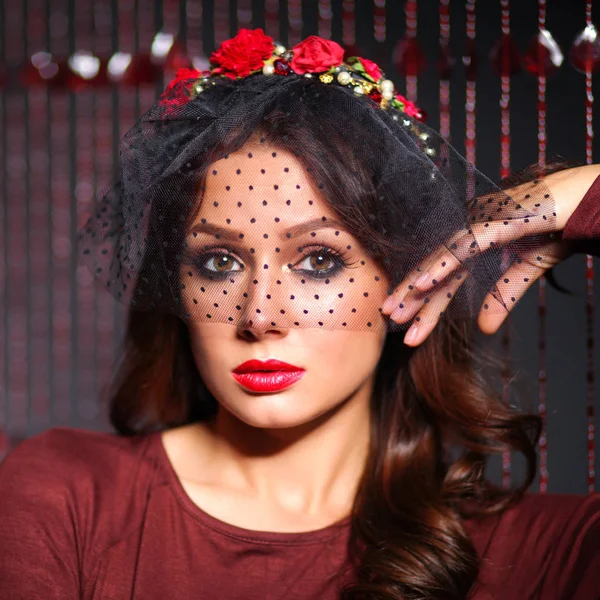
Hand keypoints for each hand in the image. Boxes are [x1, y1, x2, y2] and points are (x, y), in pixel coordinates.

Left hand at [380, 164, 599, 345]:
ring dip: (418, 286)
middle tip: (387, 319)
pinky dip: (443, 265)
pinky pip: (467, 246)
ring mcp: (484, 221)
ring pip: (443, 259)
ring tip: (396, 311)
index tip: (407, 329)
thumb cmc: (563, 224)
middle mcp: (473, 228)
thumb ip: (504, 295)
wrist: (597, 196)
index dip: (426, 304)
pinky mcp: (500, 218)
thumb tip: (484, 329)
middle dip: (412, 298)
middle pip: (437, 269)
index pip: (446, 277)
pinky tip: (423, 284)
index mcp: (477, 238)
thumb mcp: (528, 268)